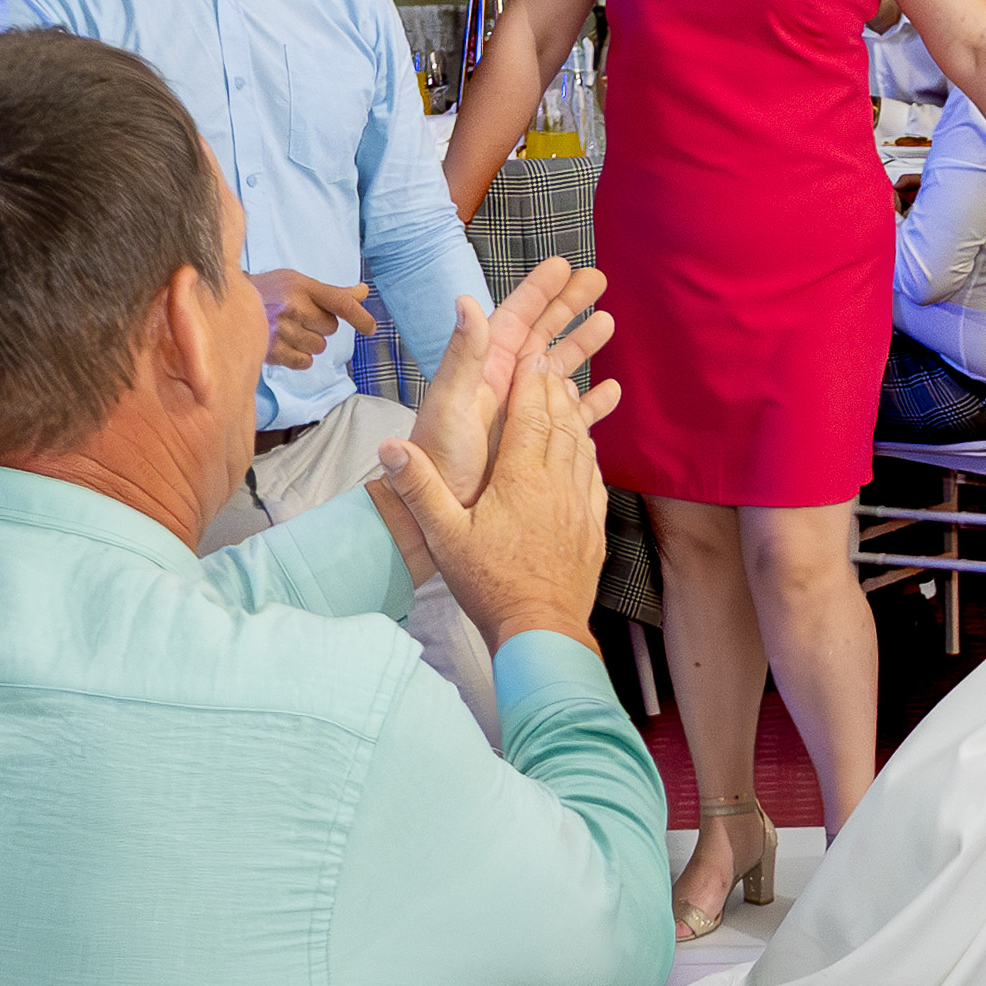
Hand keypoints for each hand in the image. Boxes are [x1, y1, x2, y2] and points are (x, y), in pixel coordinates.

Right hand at [254, 268, 375, 368]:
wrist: (228, 304)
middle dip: (320, 325)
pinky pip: (305, 362)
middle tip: (300, 317)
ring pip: (319, 347)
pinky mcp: (273, 351)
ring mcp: (281, 331)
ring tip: (289, 330)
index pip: (341, 302)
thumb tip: (364, 292)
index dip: (360, 317)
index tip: (370, 328)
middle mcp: (292, 307)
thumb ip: (333, 293)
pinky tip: (286, 344)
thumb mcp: (299, 283)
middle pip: (331, 327)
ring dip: (309, 342)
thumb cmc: (271, 292)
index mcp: (301, 286)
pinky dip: (300, 357)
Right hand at [374, 327, 613, 651]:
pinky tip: (585, 451)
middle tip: (549, 363)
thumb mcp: (445, 537)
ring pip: (583, 447)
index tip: (531, 354)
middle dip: (553, 389)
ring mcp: (580, 506)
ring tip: (567, 395)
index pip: (531, 415)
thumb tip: (390, 447)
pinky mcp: (593, 529)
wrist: (542, 631)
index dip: (531, 381)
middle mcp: (558, 484)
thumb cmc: (491, 585)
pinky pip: (594, 478)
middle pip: (560, 423)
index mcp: (522, 478)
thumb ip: (419, 489)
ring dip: (575, 416)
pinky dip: (589, 453)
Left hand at [398, 261, 615, 511]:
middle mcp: (505, 386)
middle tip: (597, 280)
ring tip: (609, 324)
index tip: (562, 265)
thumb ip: (462, 355)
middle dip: (568, 307)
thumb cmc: (437, 461)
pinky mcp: (535, 444)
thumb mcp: (449, 404)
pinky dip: (591, 403)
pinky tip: (612, 392)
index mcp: (484, 370)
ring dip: (582, 347)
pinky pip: (570, 416)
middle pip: (542, 335)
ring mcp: (521, 414)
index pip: (514, 319)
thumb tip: (465, 300)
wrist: (436, 513)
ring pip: (558, 370)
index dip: (538, 291)